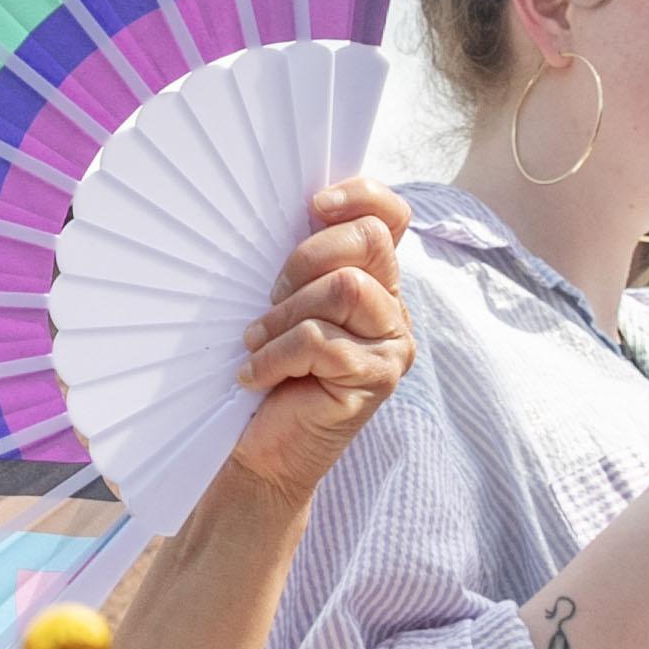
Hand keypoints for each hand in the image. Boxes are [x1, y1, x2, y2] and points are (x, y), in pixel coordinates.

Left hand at [228, 180, 414, 507]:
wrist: (263, 452)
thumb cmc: (267, 371)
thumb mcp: (282, 304)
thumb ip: (301, 264)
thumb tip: (290, 213)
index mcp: (373, 279)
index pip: (391, 216)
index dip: (360, 195)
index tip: (314, 204)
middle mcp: (393, 308)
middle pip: (369, 241)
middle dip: (305, 259)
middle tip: (270, 299)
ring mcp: (391, 344)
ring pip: (344, 288)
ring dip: (285, 313)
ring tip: (258, 341)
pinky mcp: (377, 378)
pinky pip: (321, 341)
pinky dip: (275, 355)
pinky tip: (255, 375)